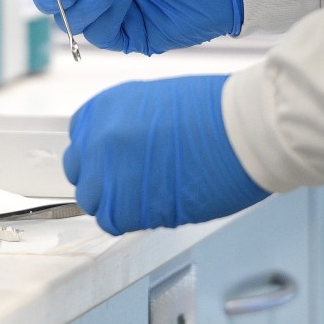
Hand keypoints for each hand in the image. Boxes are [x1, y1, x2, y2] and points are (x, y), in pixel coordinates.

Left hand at [64, 75, 268, 233]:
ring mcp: (109, 172)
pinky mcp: (127, 205)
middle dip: (104, 182)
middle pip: (81, 175)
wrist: (243, 128)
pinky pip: (114, 222)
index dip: (99, 158)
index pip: (80, 142)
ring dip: (117, 203)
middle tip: (134, 184)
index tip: (116, 165)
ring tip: (151, 196)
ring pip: (94, 202)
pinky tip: (158, 206)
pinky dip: (132, 219)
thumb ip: (128, 126)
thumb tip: (123, 151)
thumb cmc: (216, 110)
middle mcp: (98, 139)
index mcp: (104, 108)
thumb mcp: (155, 102)